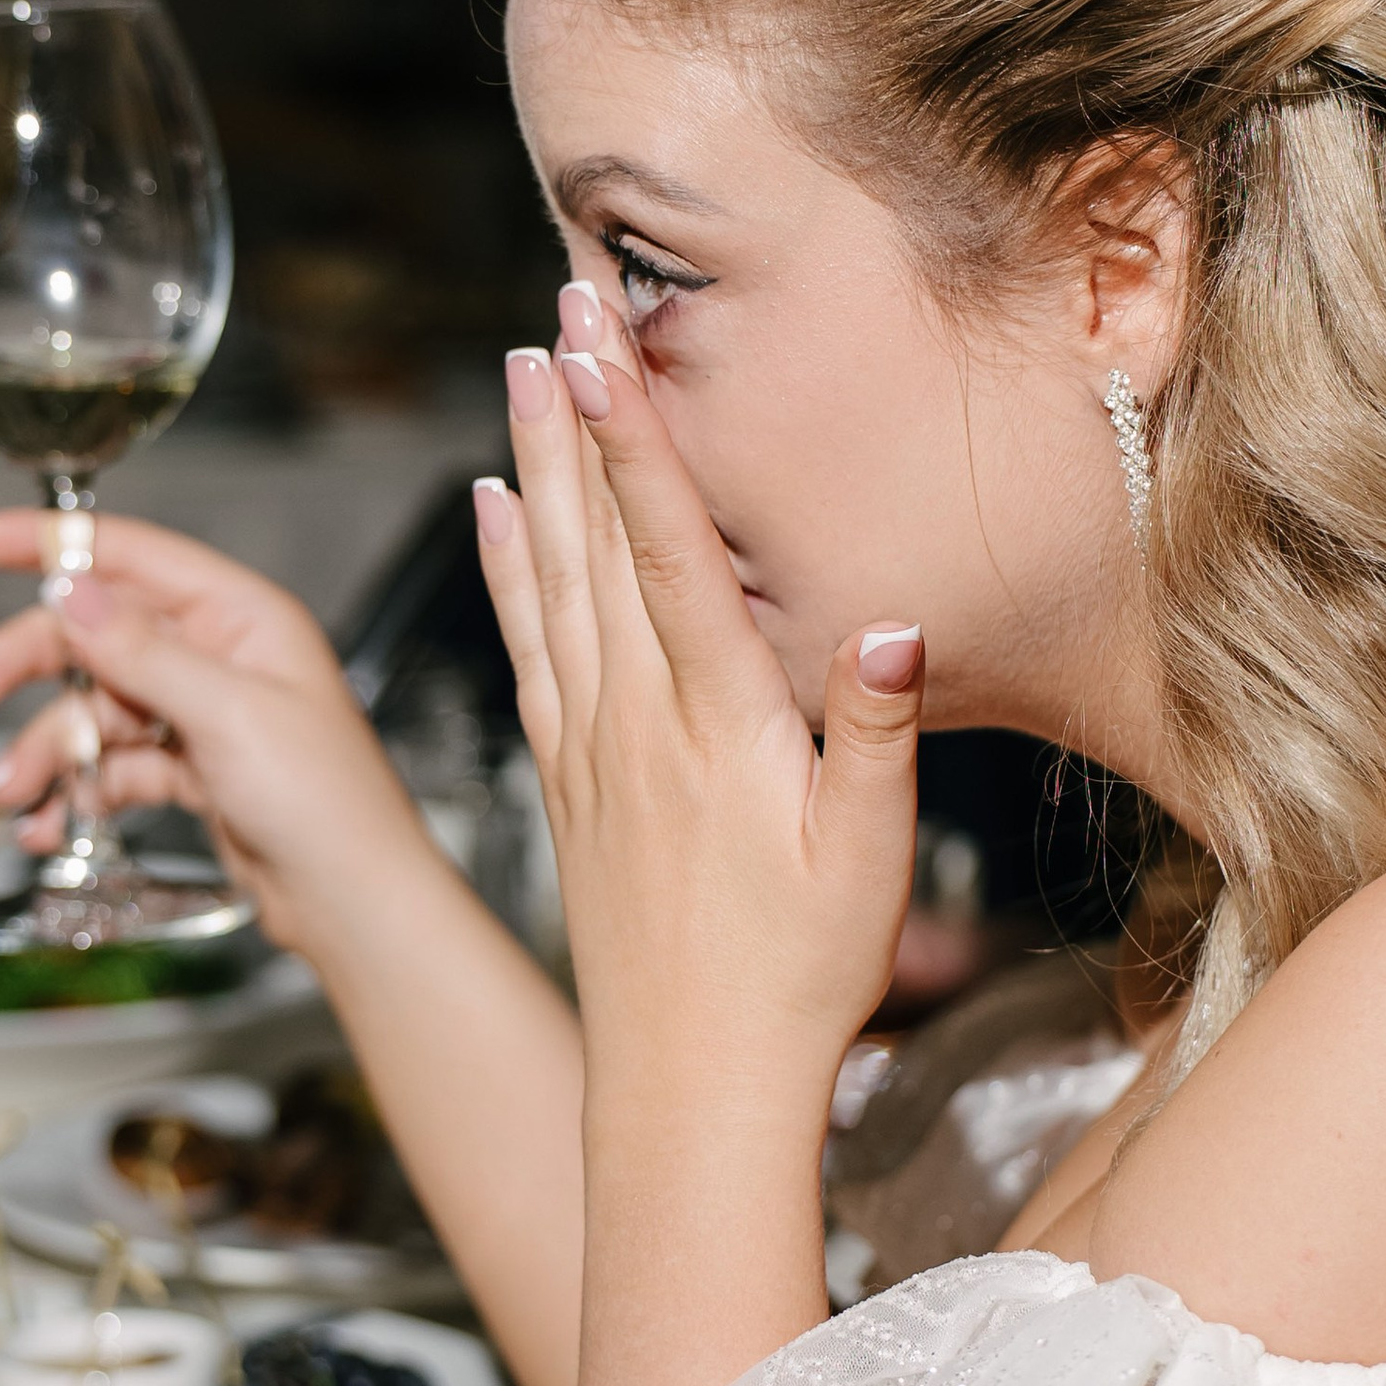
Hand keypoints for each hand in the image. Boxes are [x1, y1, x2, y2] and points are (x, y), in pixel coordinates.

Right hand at [0, 512, 434, 959]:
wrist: (355, 906)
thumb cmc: (328, 806)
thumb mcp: (229, 716)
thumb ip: (142, 654)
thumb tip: (69, 592)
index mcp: (241, 617)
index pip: (129, 555)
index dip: (46, 542)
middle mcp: (220, 655)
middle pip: (97, 636)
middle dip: (26, 664)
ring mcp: (204, 714)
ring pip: (97, 710)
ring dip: (48, 749)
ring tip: (10, 794)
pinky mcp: (193, 771)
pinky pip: (115, 766)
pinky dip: (78, 792)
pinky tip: (48, 824)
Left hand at [477, 285, 926, 1385]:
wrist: (688, 1089)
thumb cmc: (793, 982)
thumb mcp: (864, 862)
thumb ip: (872, 736)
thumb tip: (891, 624)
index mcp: (714, 724)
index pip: (664, 545)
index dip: (632, 430)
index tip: (597, 332)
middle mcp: (636, 719)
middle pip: (594, 533)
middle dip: (575, 408)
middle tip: (553, 295)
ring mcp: (590, 749)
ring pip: (549, 577)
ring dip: (534, 465)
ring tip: (516, 368)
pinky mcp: (569, 785)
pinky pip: (527, 648)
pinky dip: (507, 569)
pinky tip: (494, 511)